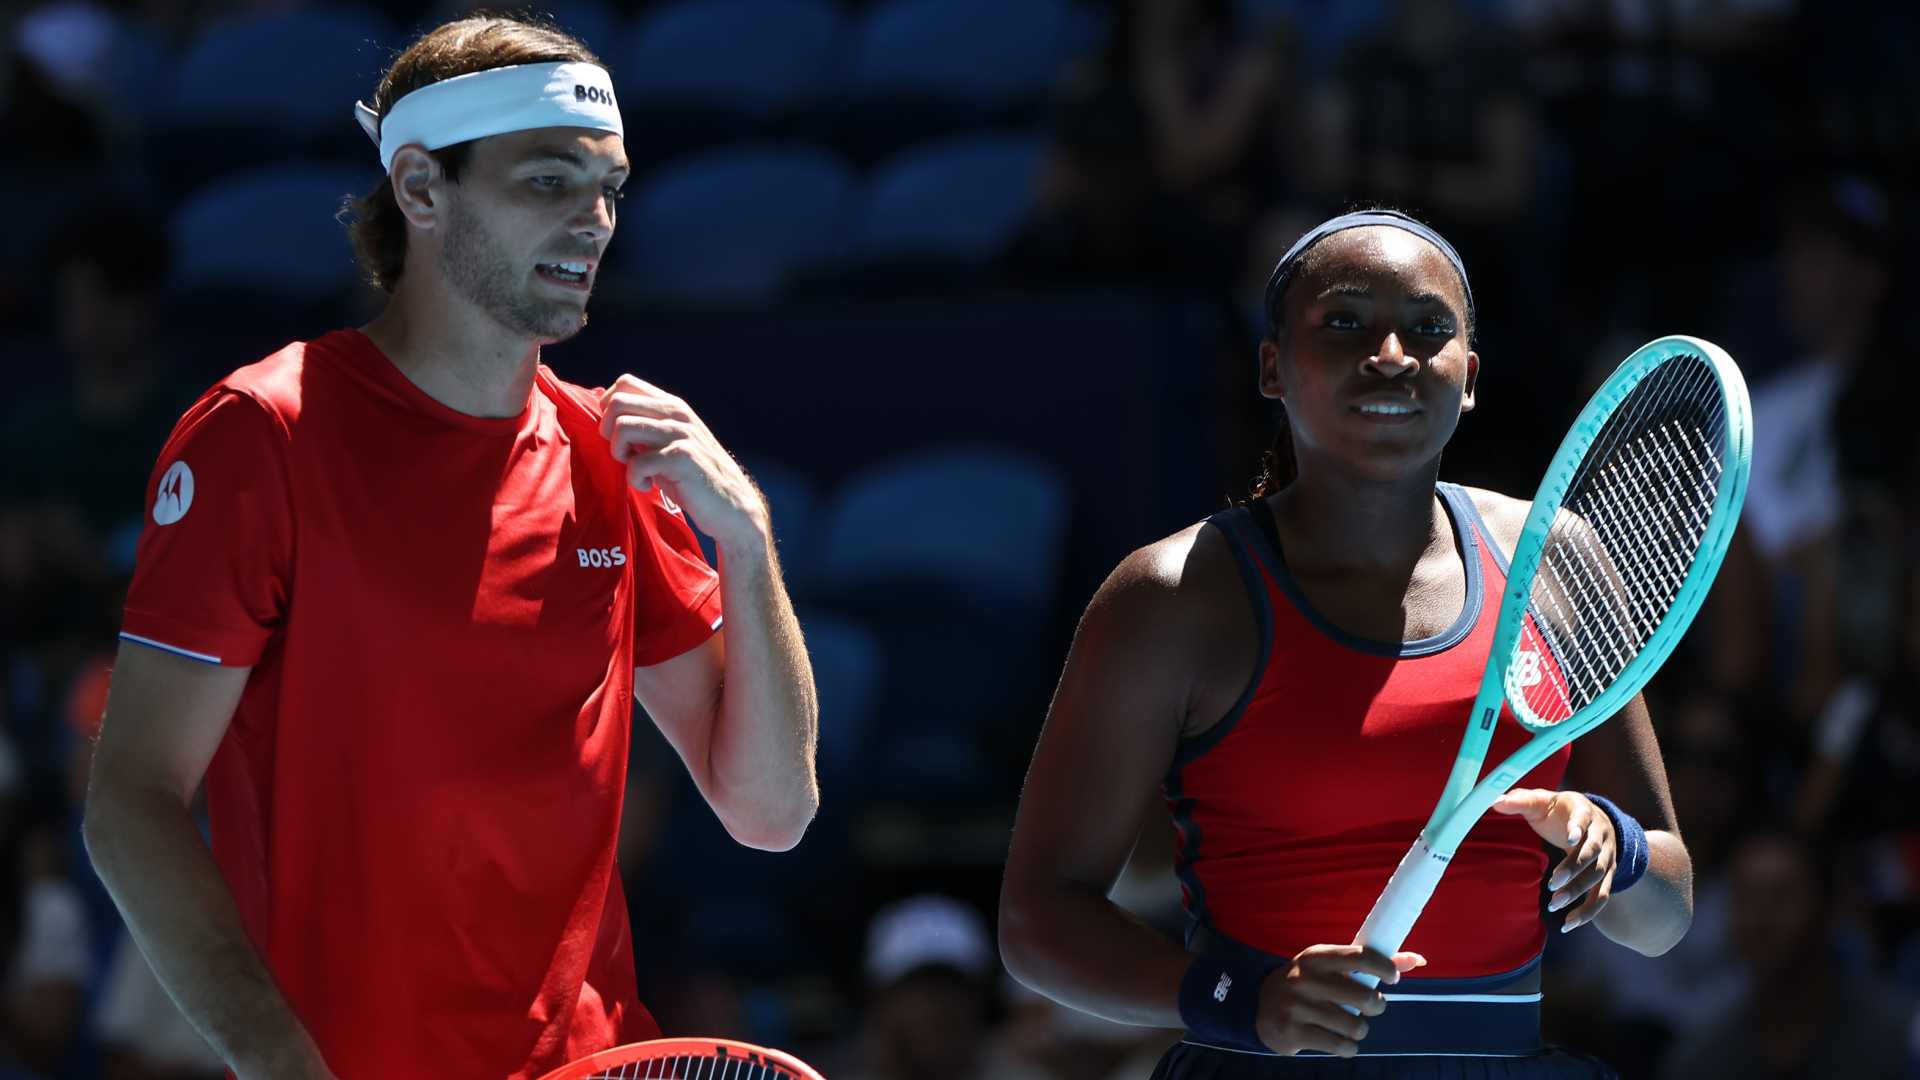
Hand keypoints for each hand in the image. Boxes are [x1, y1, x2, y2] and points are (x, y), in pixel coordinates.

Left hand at [598, 375, 766, 552]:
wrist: (731, 505)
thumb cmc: (693, 477)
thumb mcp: (670, 443)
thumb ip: (646, 428)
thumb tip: (606, 419)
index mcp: (672, 406)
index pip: (626, 383)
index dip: (608, 408)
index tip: (617, 435)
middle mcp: (676, 414)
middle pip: (617, 403)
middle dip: (607, 431)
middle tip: (623, 453)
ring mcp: (681, 434)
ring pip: (622, 427)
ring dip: (619, 454)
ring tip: (636, 470)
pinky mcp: (682, 458)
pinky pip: (636, 463)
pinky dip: (634, 479)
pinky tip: (648, 485)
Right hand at [1254, 944, 1424, 1056]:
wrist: (1259, 1005)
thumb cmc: (1309, 983)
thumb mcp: (1330, 966)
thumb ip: (1371, 963)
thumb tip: (1417, 959)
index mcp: (1317, 957)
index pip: (1360, 955)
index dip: (1384, 967)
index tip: (1393, 979)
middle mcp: (1305, 978)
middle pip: (1364, 996)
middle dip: (1375, 1005)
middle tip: (1370, 1006)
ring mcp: (1297, 1006)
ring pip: (1355, 1025)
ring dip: (1359, 1030)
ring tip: (1350, 1025)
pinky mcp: (1293, 1032)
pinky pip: (1340, 1046)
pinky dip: (1348, 1047)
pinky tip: (1340, 1041)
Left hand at [1491, 788, 1615, 931]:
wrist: (1594, 818)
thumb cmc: (1560, 810)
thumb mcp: (1542, 800)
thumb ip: (1520, 800)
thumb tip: (1495, 802)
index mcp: (1584, 811)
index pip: (1584, 819)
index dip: (1578, 828)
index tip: (1569, 839)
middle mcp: (1601, 834)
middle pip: (1593, 853)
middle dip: (1574, 868)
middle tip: (1553, 882)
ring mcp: (1607, 856)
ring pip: (1598, 876)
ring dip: (1578, 891)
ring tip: (1554, 904)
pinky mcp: (1606, 875)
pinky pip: (1601, 896)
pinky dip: (1588, 912)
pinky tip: (1568, 924)